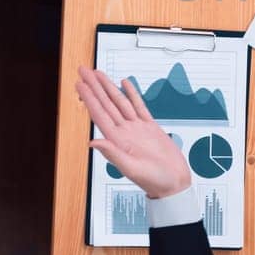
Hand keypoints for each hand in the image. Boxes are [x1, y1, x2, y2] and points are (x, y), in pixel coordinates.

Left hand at [75, 66, 191, 197]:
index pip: (99, 113)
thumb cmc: (155, 180)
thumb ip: (112, 154)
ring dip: (109, 87)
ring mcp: (137, 128)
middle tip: (83, 70)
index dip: (89, 98)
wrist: (174, 183)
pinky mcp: (150, 127)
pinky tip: (125, 84)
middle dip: (94, 86)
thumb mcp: (131, 169)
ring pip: (120, 102)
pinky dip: (132, 94)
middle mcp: (124, 132)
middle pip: (106, 103)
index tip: (80, 84)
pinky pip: (139, 106)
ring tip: (99, 74)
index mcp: (118, 140)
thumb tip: (92, 142)